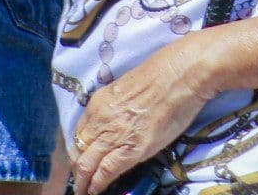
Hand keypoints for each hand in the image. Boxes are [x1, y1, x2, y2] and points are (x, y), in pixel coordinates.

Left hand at [69, 37, 216, 194]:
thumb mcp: (127, 88)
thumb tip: (116, 122)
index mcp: (98, 102)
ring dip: (83, 181)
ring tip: (83, 191)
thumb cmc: (161, 74)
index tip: (82, 159)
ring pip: (87, 163)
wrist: (180, 73)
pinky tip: (94, 191)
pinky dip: (97, 184)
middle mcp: (101, 119)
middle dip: (77, 168)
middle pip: (79, 150)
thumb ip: (115, 107)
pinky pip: (107, 170)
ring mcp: (115, 134)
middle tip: (79, 181)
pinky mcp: (133, 148)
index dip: (79, 149)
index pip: (79, 132)